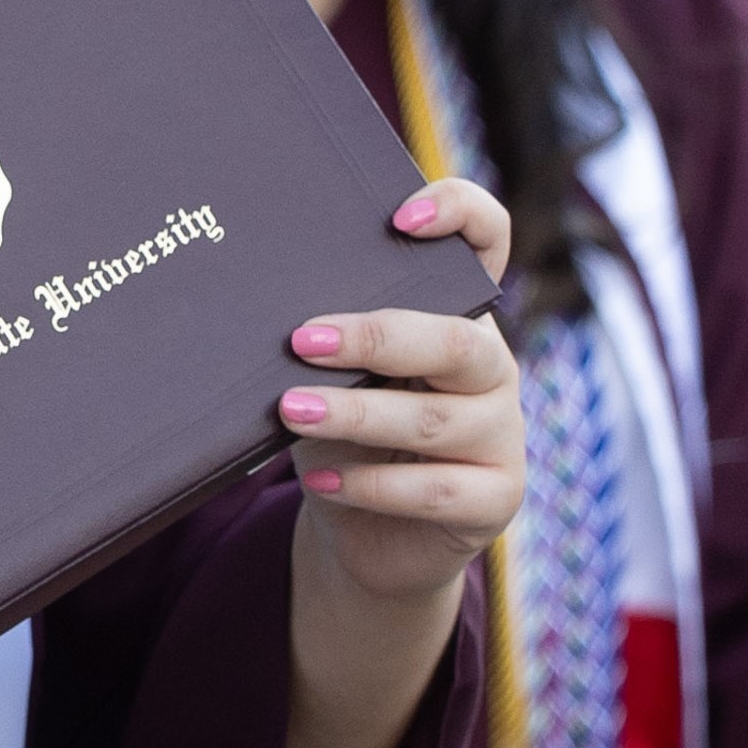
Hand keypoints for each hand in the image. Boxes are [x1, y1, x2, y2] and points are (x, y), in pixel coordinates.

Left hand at [280, 177, 522, 605]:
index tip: (400, 216)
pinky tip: (321, 481)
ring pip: (434, 419)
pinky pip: (435, 490)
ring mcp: (501, 434)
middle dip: (376, 338)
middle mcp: (491, 367)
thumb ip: (321, 342)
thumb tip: (247, 312)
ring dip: (355, 414)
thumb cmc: (342, 434)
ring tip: (290, 412)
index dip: (460, 215)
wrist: (368, 532)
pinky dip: (369, 486)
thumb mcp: (331, 378)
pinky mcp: (494, 498)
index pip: (488, 240)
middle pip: (457, 339)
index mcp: (456, 316)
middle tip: (302, 341)